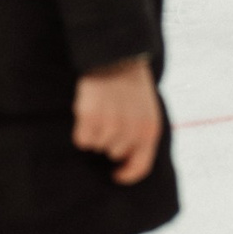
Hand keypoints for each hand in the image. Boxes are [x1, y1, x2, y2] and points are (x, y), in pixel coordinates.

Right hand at [73, 57, 161, 185]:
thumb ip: (141, 136)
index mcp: (150, 129)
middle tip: (111, 119)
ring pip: (97, 147)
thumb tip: (126, 162)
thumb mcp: (147, 111)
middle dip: (110, 141)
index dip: (127, 175)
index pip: (140, 167)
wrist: (117, 59)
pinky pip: (82, 140)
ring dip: (96, 133)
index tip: (116, 175)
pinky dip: (82, 131)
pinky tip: (88, 113)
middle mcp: (132, 130)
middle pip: (114, 155)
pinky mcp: (90, 117)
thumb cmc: (132, 88)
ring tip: (102, 112)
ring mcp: (110, 124)